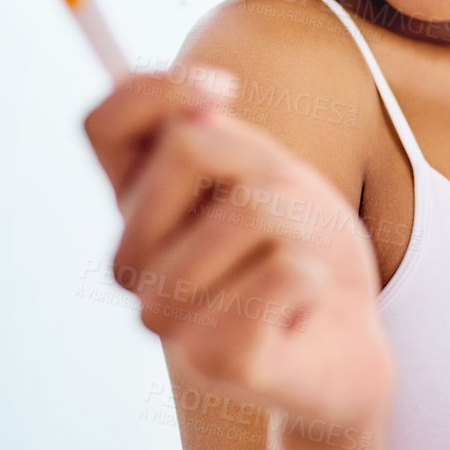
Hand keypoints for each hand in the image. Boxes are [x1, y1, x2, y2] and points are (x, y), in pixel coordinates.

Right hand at [83, 62, 393, 425]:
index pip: (103, 124)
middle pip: (189, 147)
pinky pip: (285, 271)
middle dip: (266, 167)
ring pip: (252, 211)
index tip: (224, 91)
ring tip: (296, 271)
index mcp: (135, 214)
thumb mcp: (265, 175)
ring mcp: (167, 320)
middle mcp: (134, 267)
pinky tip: (303, 310)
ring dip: (302, 230)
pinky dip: (315, 276)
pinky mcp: (217, 362)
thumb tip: (197, 103)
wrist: (346, 351)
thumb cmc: (299, 254)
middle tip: (287, 222)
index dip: (155, 88)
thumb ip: (218, 136)